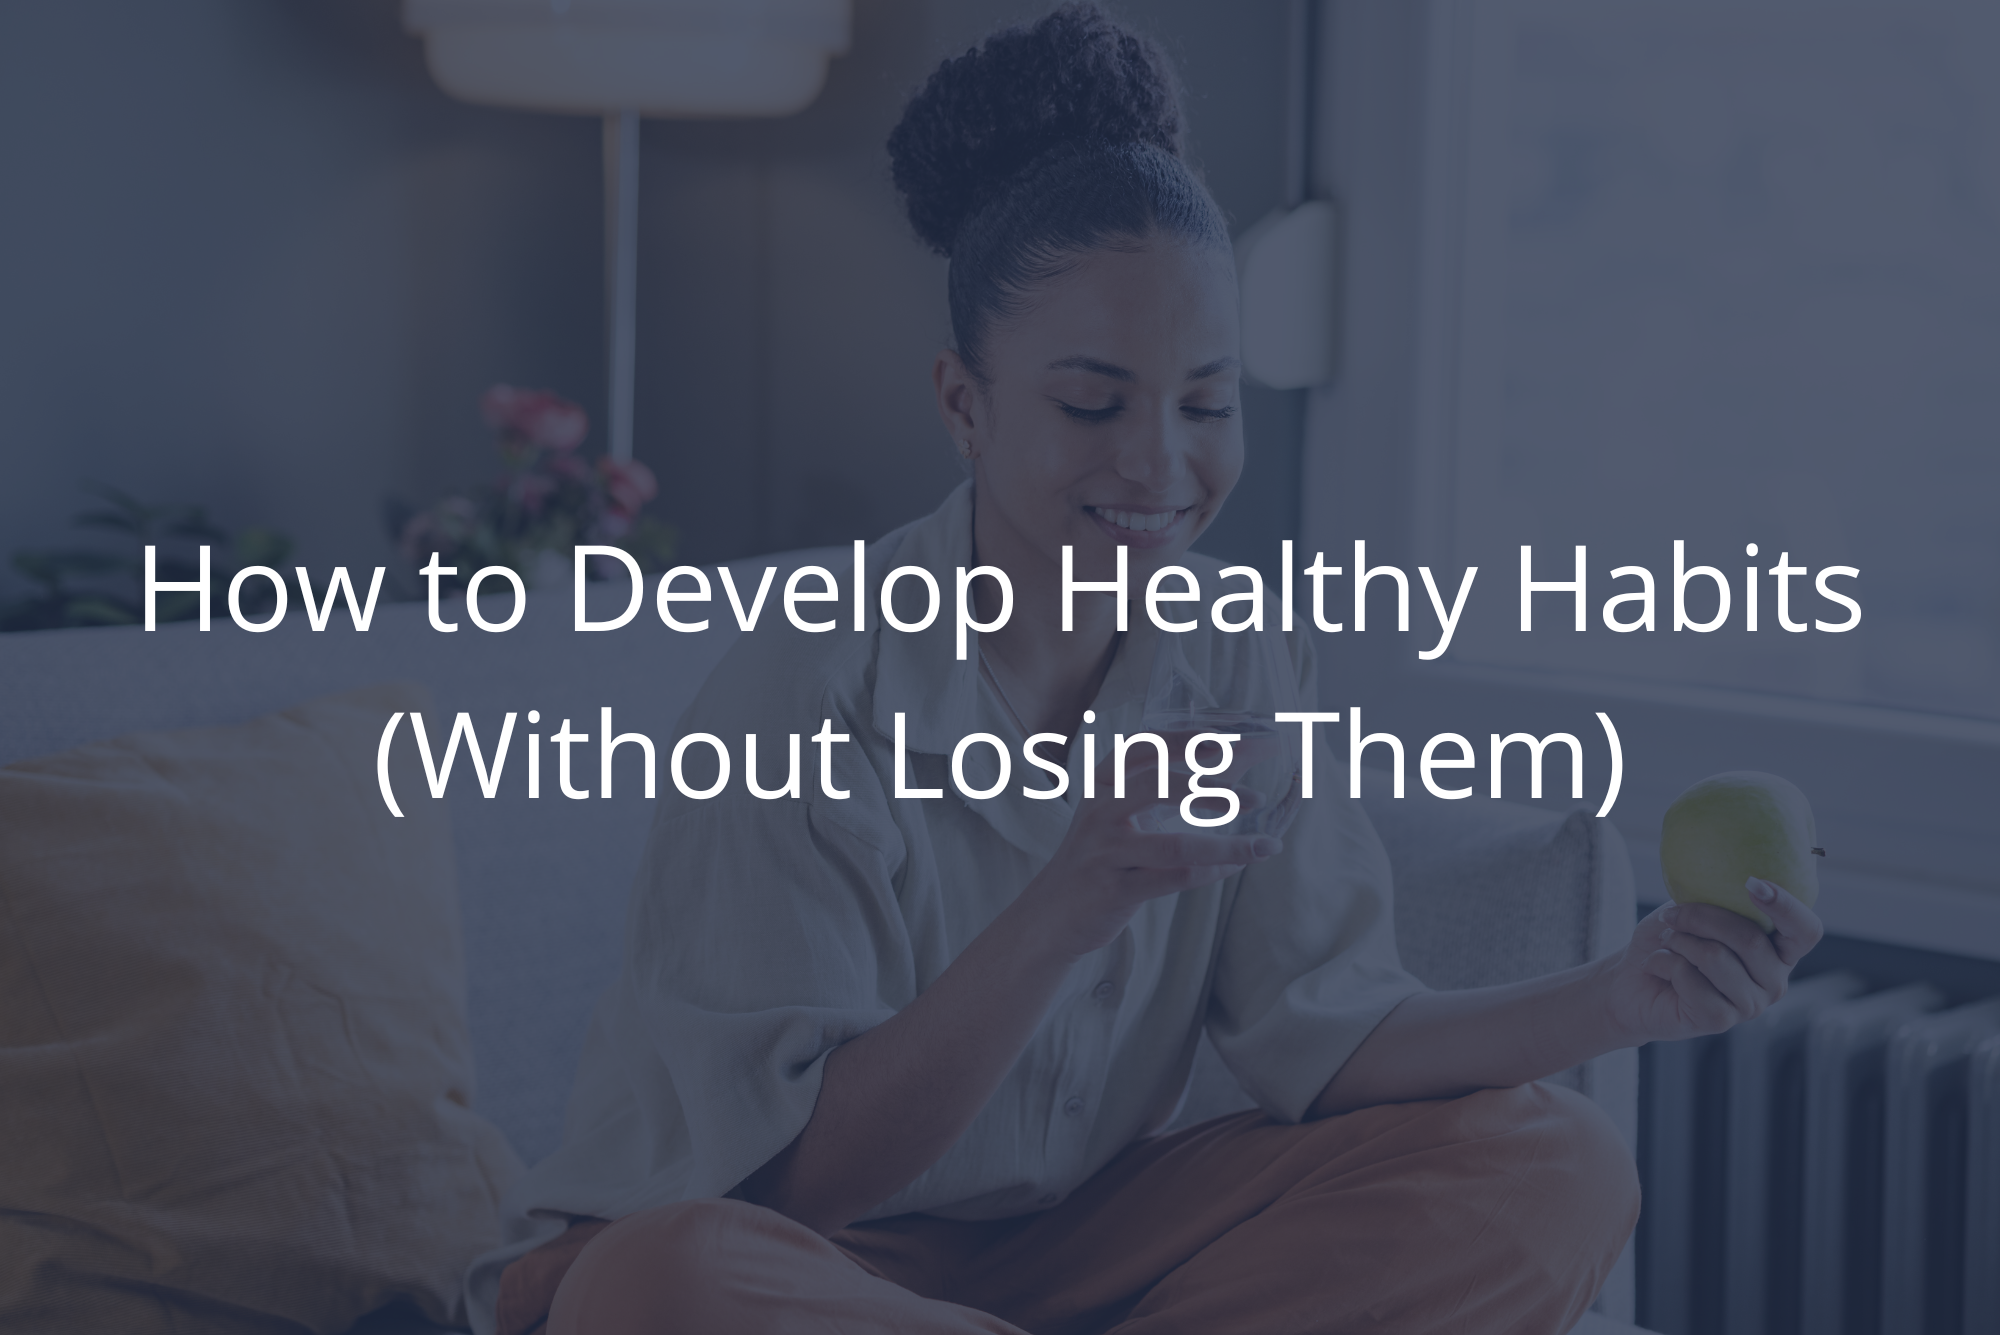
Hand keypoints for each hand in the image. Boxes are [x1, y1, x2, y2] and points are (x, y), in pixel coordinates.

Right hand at [1015, 750, 1280, 959]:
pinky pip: (1173, 879)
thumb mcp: (1119, 814)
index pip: (1147, 748)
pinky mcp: (1115, 889)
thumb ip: (1168, 790)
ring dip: (1227, 846)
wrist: (1050, 914)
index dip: (1189, 741)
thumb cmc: (1098, 857)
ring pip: (1175, 845)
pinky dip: (1211, 873)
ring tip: (1265, 845)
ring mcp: (1106, 851)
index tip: (1230, 740)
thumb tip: (1235, 763)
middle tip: (1257, 798)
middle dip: (1213, 790)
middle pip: (1160, 787)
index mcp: (1103, 783)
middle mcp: (1101, 811)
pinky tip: (1234, 867)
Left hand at [1597, 878, 1823, 1045]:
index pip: (1806, 930)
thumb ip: (1720, 898)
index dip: (1786, 906)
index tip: (1752, 883)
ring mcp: (1750, 1005)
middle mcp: (1774, 981)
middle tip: (1670, 916)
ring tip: (1667, 944)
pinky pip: (1689, 978)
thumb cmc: (1668, 941)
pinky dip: (1662, 962)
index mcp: (1778, 951)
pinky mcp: (1719, 1020)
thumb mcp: (1694, 910)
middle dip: (1700, 917)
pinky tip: (1657, 968)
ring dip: (1678, 941)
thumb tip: (1737, 878)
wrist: (1630, 982)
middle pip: (1749, 938)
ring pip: (1715, 956)